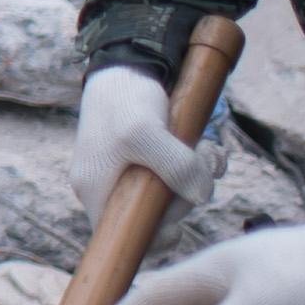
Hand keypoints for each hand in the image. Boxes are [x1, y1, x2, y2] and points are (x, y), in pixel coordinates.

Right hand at [70, 66, 225, 225]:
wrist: (125, 64)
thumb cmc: (123, 101)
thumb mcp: (145, 134)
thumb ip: (176, 168)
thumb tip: (202, 195)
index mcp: (95, 190)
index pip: (122, 235)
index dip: (153, 239)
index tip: (178, 226)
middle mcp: (108, 186)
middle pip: (154, 216)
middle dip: (187, 195)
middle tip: (201, 167)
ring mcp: (128, 172)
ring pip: (172, 194)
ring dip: (198, 176)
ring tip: (208, 151)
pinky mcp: (148, 158)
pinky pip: (178, 175)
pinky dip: (199, 165)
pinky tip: (209, 149)